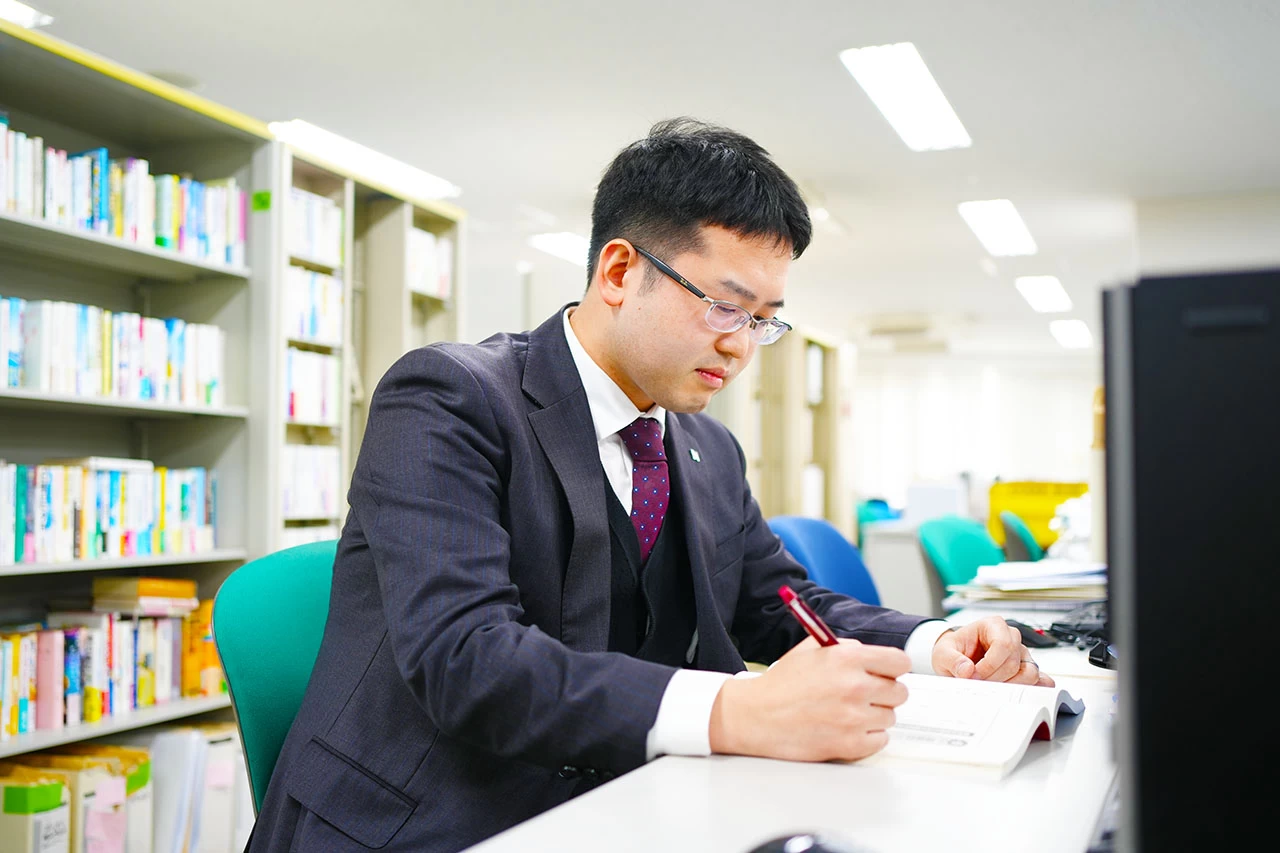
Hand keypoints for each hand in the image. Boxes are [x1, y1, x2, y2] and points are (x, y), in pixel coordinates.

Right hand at [709, 637, 910, 761]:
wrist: (756, 716)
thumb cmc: (781, 684)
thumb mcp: (811, 651)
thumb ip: (845, 648)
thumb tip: (871, 654)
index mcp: (847, 658)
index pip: (899, 662)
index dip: (893, 668)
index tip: (886, 673)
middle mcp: (855, 686)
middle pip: (899, 692)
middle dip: (884, 693)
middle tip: (863, 695)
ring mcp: (854, 718)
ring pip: (890, 717)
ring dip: (874, 716)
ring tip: (848, 713)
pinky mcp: (850, 745)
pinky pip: (880, 740)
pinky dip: (867, 737)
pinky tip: (847, 729)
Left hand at [932, 616, 1054, 686]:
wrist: (956, 658)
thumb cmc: (954, 650)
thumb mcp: (943, 652)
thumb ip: (952, 660)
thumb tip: (967, 670)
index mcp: (994, 625)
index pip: (1003, 645)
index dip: (989, 665)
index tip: (975, 676)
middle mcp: (1011, 637)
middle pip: (1013, 662)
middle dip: (995, 678)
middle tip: (978, 684)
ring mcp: (1021, 654)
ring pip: (1028, 673)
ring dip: (1010, 686)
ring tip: (992, 688)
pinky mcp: (1025, 669)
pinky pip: (1038, 680)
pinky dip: (1032, 688)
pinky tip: (1022, 694)